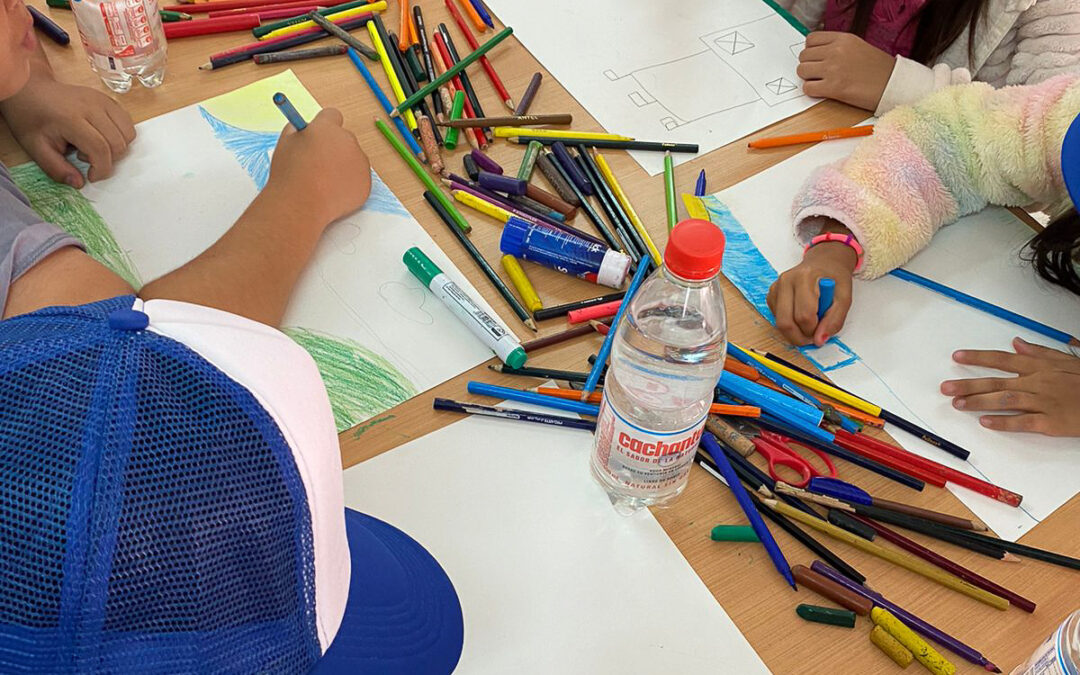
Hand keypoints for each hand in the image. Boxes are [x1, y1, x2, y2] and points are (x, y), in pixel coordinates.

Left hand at [0, 78, 134, 186]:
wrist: (29, 89)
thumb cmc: (30, 118)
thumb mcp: (35, 148)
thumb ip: (56, 169)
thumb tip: (79, 183)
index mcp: (71, 118)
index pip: (100, 148)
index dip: (101, 169)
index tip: (91, 177)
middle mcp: (92, 107)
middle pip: (118, 143)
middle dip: (108, 160)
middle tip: (85, 157)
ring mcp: (103, 101)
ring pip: (128, 134)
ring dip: (116, 148)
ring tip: (93, 145)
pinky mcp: (108, 100)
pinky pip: (127, 124)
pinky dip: (120, 136)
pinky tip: (101, 136)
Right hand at [266, 108, 370, 227]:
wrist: (301, 205)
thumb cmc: (290, 175)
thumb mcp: (285, 144)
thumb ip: (296, 131)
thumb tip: (304, 129)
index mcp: (327, 128)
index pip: (332, 115)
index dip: (323, 125)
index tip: (318, 135)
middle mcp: (347, 140)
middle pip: (344, 138)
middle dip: (334, 147)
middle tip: (319, 163)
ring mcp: (360, 162)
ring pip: (353, 159)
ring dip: (342, 166)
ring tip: (323, 182)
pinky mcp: (366, 182)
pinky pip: (359, 179)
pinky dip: (349, 184)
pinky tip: (332, 193)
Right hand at [767, 234, 856, 346]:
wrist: (824, 262)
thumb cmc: (834, 278)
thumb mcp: (845, 297)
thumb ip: (835, 320)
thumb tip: (819, 340)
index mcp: (805, 277)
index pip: (804, 315)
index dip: (814, 329)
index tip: (822, 329)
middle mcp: (786, 280)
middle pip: (785, 322)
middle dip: (800, 337)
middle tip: (813, 337)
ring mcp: (776, 287)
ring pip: (779, 323)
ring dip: (794, 331)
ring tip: (809, 323)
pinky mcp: (771, 294)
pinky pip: (776, 318)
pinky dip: (789, 324)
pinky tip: (799, 315)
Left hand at [797, 32, 895, 111]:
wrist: (893, 84)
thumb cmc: (878, 68)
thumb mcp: (858, 46)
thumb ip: (837, 47)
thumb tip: (816, 53)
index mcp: (843, 39)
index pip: (811, 39)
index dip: (811, 51)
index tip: (816, 58)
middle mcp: (836, 51)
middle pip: (804, 56)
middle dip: (809, 65)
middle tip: (819, 73)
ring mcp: (833, 69)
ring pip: (802, 71)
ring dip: (808, 78)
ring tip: (821, 81)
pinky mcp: (833, 87)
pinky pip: (807, 88)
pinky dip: (812, 91)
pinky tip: (823, 91)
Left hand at [941, 337, 1079, 435]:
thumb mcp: (1067, 360)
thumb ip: (1039, 352)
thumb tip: (1016, 342)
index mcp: (1040, 366)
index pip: (1002, 359)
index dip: (978, 358)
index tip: (957, 357)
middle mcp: (1038, 382)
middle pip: (997, 381)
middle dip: (968, 384)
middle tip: (945, 388)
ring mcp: (1044, 402)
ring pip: (1005, 400)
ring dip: (979, 402)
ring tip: (957, 404)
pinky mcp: (1052, 422)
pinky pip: (1023, 422)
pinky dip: (1004, 422)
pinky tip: (986, 423)